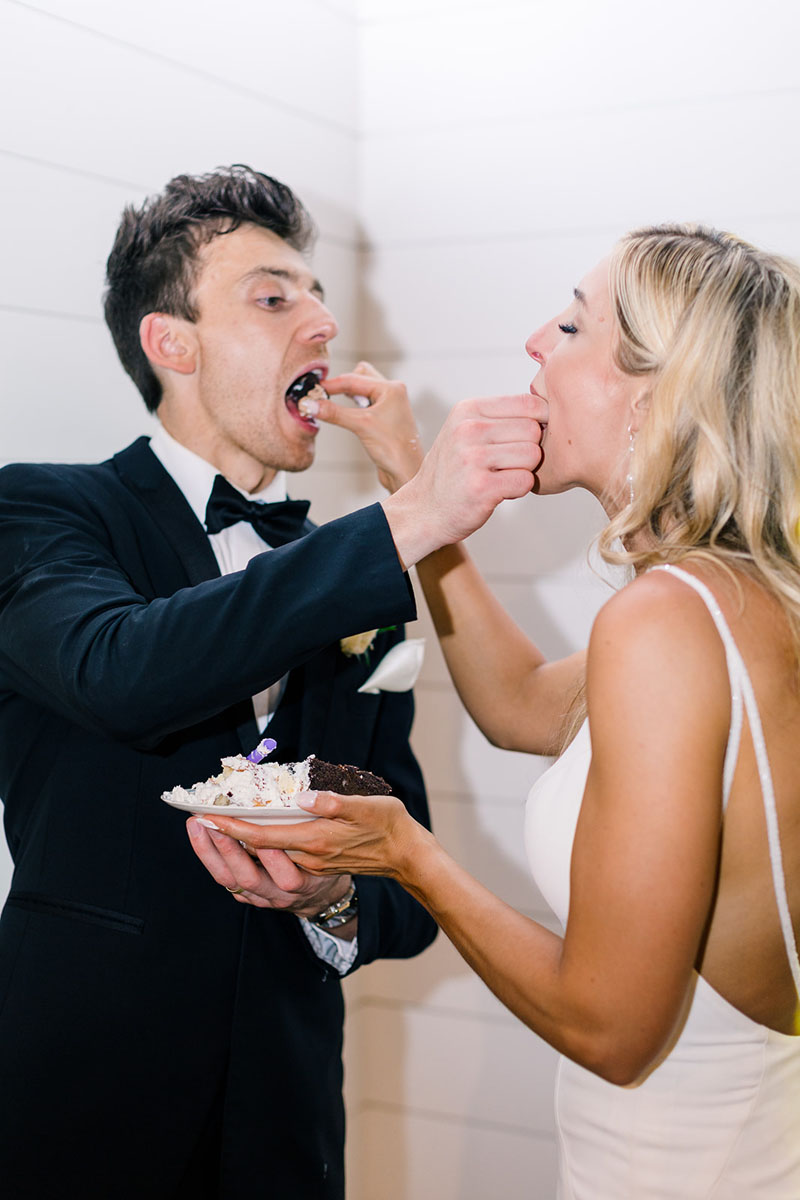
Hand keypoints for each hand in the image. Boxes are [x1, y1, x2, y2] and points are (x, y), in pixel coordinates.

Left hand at [185, 817, 354, 915]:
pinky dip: (215, 865)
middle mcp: (284, 891)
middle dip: (222, 846)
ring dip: (211, 855)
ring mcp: (269, 899)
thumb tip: (303, 796)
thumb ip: (330, 808)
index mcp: (305, 874)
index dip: (242, 832)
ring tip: (196, 827)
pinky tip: (204, 844)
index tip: (223, 815)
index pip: (268, 849)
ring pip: (233, 883)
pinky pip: (232, 887)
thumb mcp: (351, 825)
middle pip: (245, 873)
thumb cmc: (343, 853)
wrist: (332, 897)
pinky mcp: (258, 900)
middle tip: (204, 821)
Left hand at [186, 792, 429, 884]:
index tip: (208, 817)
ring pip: (260, 863)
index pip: (263, 838)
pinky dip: (250, 857)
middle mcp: (306, 860)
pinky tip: (239, 845)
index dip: (232, 828)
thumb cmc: (387, 826)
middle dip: (222, 840)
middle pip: (253, 855)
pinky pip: (272, 867)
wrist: (405, 856)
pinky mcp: (313, 868)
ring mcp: (309, 868)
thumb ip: (333, 803)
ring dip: (231, 850)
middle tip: (196, 820)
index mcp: (314, 842)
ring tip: (209, 830)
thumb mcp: (366, 807)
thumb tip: (305, 797)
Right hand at [315, 362, 423, 492]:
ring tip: (335, 407)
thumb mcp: (360, 425)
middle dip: (342, 385)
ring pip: (362, 390)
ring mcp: (389, 405)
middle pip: (359, 377)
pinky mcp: (384, 417)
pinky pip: (364, 403)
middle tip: (325, 396)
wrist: (407, 472)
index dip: (331, 385)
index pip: (354, 379)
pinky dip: (352, 406)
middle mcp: (392, 393)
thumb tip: (311, 404)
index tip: (314, 390)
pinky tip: (346, 416)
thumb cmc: (395, 449)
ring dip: (347, 396)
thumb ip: (335, 413)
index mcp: (391, 388)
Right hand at [381, 393, 543, 568]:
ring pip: (532, 455)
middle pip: (534, 430)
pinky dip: (519, 489)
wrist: (424, 510)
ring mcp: (472, 459)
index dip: (539, 422)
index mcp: (468, 410)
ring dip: (524, 470)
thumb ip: (500, 417)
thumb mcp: (465, 430)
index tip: (525, 439)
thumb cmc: (453, 471)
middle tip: (509, 463)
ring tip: (502, 476)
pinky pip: (525, 481)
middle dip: (530, 448)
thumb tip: (549, 410)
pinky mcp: (481, 487)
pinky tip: (499, 491)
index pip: (529, 403)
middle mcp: (468, 430)